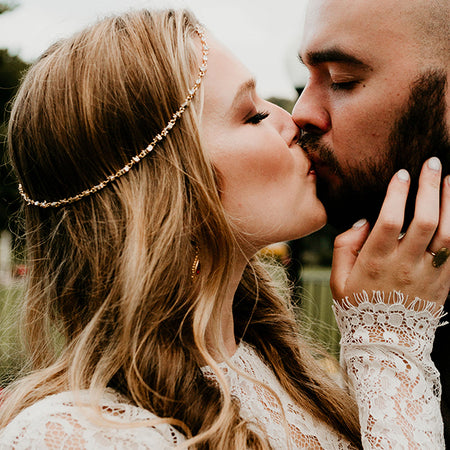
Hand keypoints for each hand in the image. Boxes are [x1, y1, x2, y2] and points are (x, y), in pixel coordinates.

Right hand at [331, 157, 449, 306]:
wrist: (385, 341)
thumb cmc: (357, 307)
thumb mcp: (338, 279)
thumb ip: (346, 246)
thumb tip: (365, 221)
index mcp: (376, 263)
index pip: (390, 221)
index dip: (397, 194)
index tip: (401, 174)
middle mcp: (405, 267)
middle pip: (424, 221)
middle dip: (429, 189)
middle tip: (432, 164)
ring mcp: (428, 276)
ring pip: (448, 234)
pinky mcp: (444, 284)